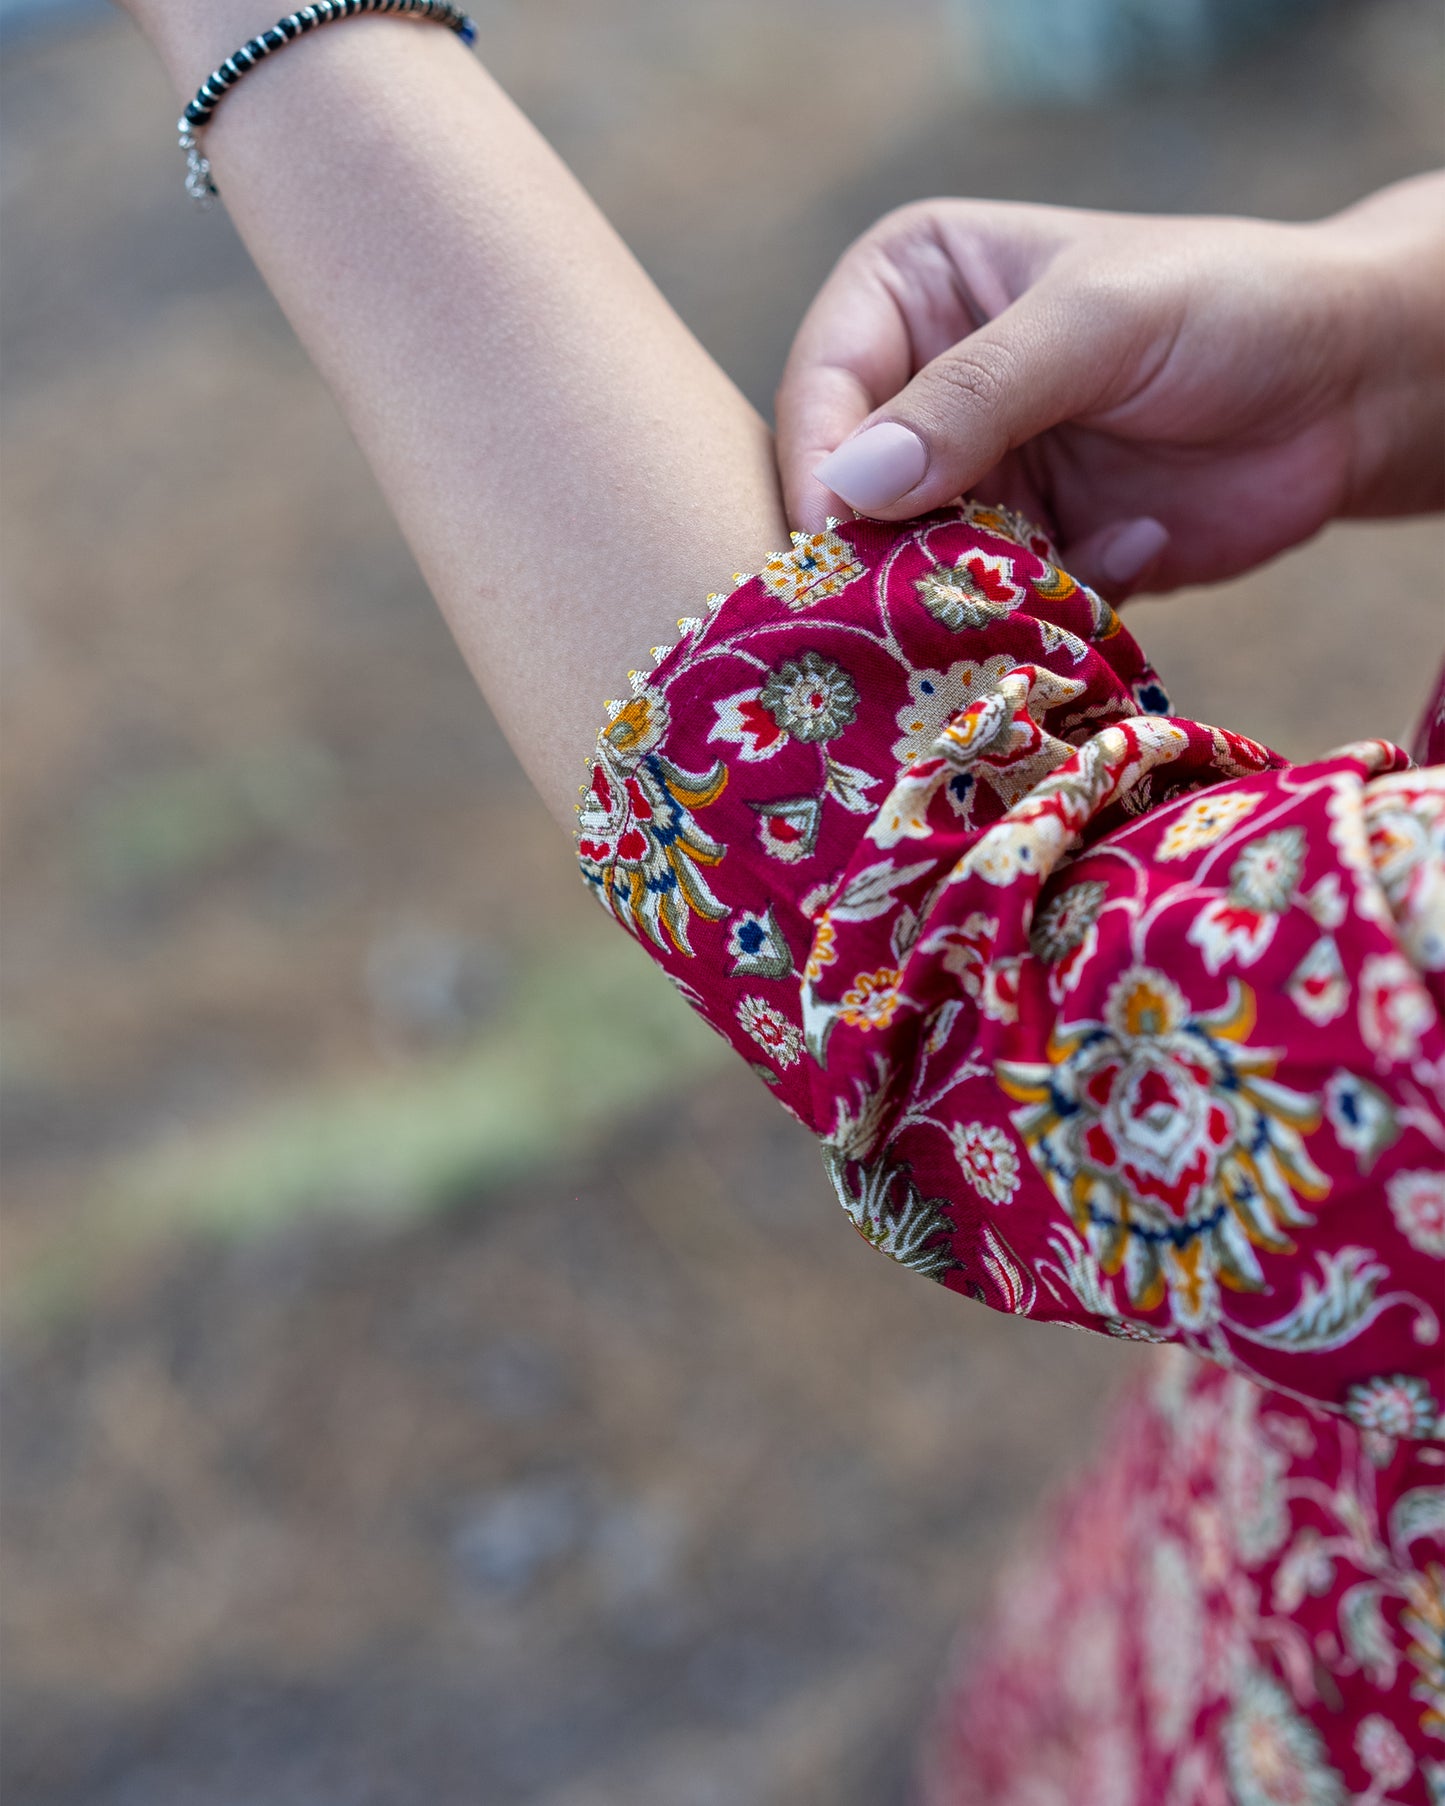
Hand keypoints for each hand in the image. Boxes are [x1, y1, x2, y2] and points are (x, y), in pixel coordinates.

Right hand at [777, 178, 1444, 596]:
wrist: (1353, 387)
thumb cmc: (1229, 306)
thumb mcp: (1095, 324)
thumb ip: (973, 395)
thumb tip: (848, 487)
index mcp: (911, 293)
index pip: (820, 389)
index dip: (818, 467)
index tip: (837, 540)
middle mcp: (922, 389)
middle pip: (847, 494)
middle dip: (884, 549)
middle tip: (922, 594)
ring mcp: (971, 477)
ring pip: (909, 565)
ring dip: (970, 589)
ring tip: (1051, 570)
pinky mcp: (1022, 552)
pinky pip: (988, 606)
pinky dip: (1050, 598)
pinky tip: (1136, 545)